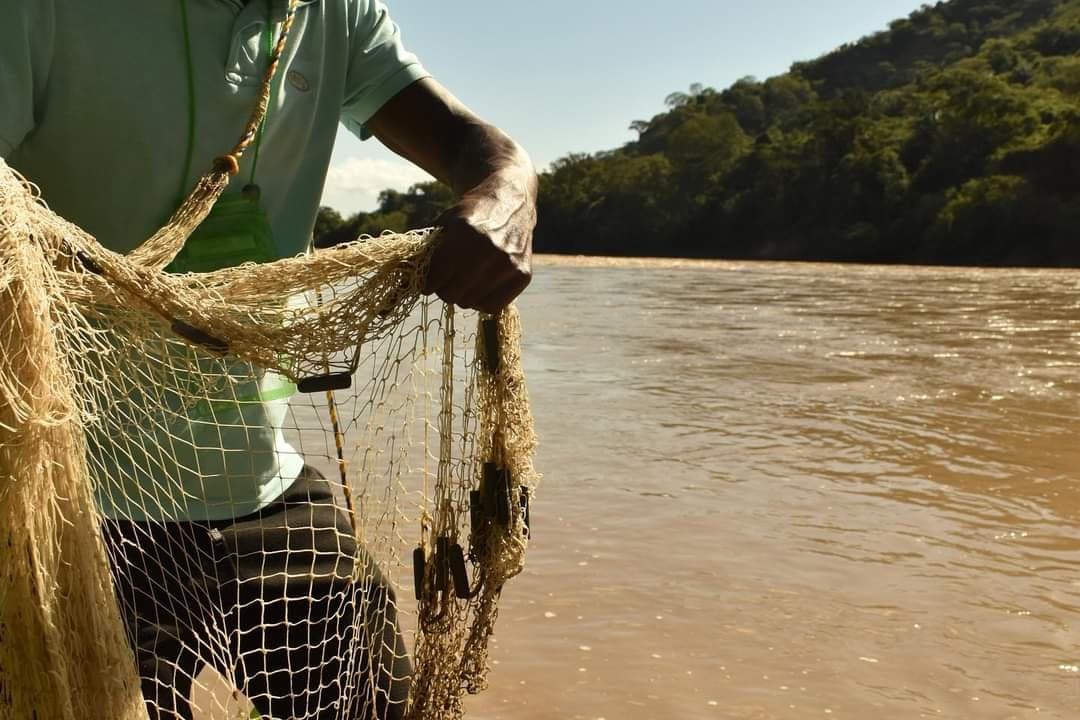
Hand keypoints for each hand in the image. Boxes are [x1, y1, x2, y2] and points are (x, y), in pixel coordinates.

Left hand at [423, 172, 535, 313]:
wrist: (511, 200)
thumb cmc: (472, 212)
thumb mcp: (446, 222)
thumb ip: (427, 249)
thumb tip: (402, 278)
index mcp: (466, 233)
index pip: (436, 276)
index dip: (427, 282)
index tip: (428, 281)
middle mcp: (490, 250)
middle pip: (452, 293)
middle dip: (443, 289)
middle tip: (445, 281)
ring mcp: (509, 264)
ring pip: (470, 302)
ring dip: (462, 295)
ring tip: (464, 281)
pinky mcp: (523, 275)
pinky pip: (493, 306)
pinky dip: (482, 301)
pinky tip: (481, 287)